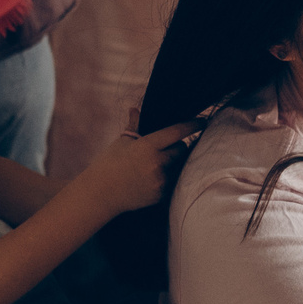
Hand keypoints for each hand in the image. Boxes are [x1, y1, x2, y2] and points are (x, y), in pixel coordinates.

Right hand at [78, 119, 202, 214]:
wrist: (100, 194)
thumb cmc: (109, 164)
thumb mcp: (121, 143)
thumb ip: (134, 125)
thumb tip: (135, 108)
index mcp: (147, 146)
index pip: (177, 132)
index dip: (192, 125)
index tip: (203, 120)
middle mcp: (156, 163)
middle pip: (181, 149)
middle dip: (176, 146)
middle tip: (164, 147)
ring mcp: (160, 181)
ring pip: (178, 166)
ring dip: (172, 163)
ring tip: (153, 165)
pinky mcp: (161, 195)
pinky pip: (172, 181)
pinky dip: (166, 178)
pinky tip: (149, 178)